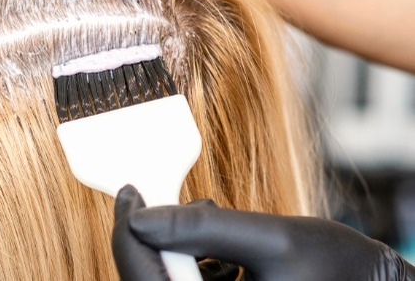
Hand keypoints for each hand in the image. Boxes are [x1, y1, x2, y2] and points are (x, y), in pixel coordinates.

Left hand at [115, 185, 414, 280]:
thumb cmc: (340, 272)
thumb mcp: (272, 239)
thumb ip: (204, 228)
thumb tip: (143, 215)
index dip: (127, 234)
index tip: (131, 194)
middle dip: (155, 240)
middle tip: (162, 202)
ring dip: (178, 251)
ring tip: (211, 224)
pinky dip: (195, 267)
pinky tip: (223, 253)